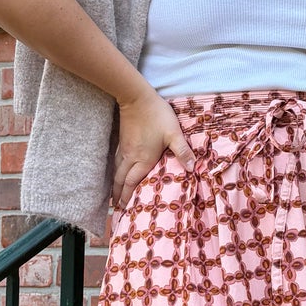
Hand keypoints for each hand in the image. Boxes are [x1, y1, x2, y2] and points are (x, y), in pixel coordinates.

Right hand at [112, 85, 194, 205]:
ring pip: (116, 171)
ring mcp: (124, 149)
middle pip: (120, 180)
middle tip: (116, 208)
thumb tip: (192, 169)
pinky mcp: (122, 141)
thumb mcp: (174, 133)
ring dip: (114, 185)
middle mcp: (131, 157)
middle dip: (117, 195)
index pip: (132, 183)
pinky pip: (116, 162)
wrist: (136, 98)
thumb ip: (183, 151)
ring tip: (113, 196)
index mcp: (143, 159)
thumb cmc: (157, 115)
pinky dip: (115, 172)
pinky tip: (116, 173)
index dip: (127, 196)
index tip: (123, 208)